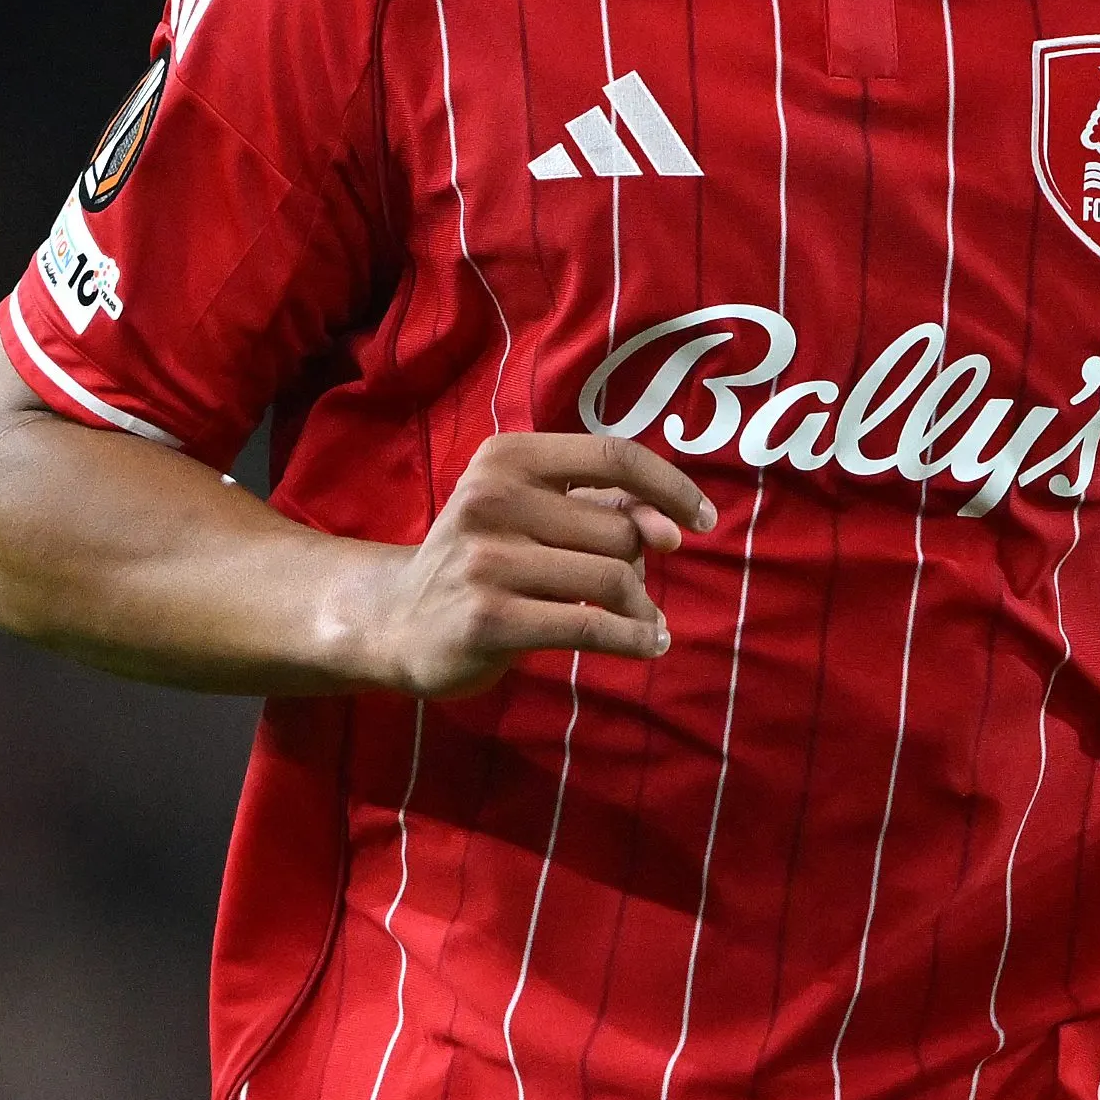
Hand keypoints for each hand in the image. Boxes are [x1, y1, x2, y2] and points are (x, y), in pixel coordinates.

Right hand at [365, 432, 716, 698]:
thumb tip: (673, 525)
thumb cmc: (484, 559)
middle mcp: (492, 499)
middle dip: (641, 564)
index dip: (670, 486)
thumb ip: (600, 506)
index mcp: (507, 457)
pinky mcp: (489, 620)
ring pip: (612, 578)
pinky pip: (590, 626)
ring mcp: (487, 560)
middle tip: (635, 589)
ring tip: (646, 623)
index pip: (613, 455)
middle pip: (619, 528)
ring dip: (642, 608)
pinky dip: (632, 638)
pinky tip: (647, 644)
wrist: (396, 618)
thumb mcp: (531, 513)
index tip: (703, 520)